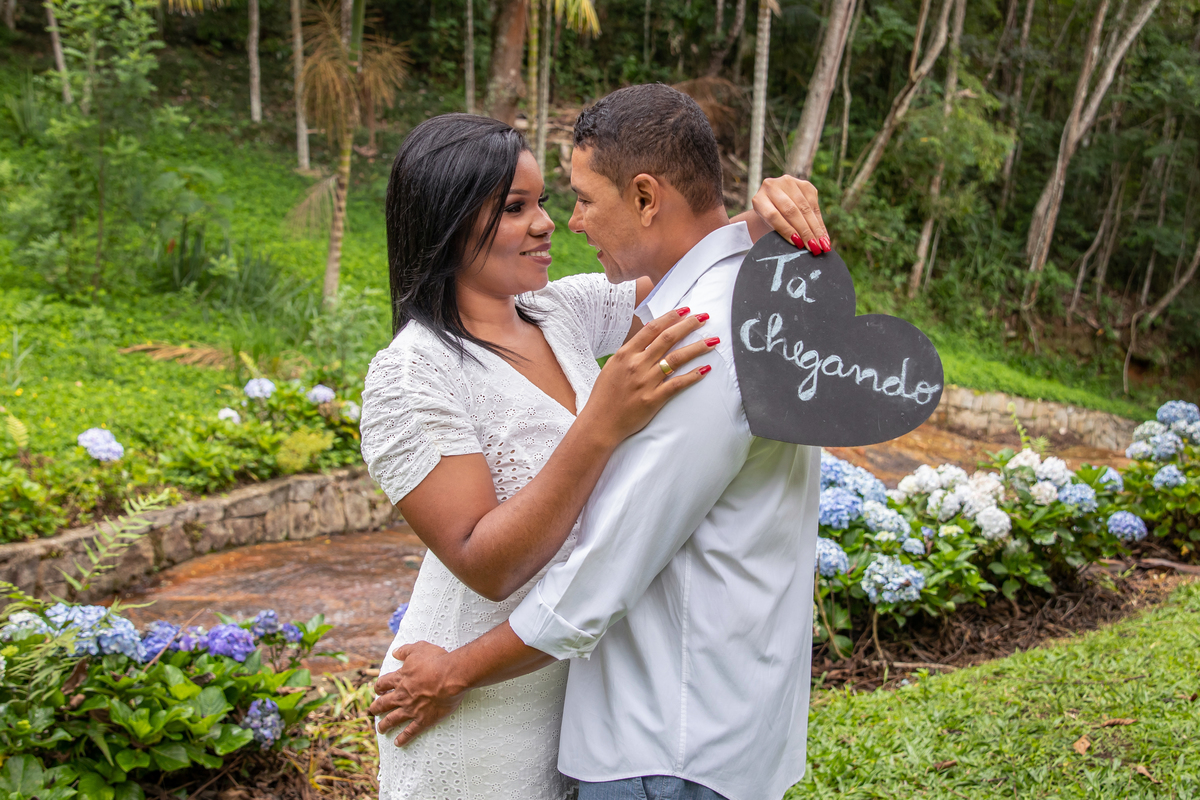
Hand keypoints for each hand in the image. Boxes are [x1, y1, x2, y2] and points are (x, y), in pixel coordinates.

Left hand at [369, 641, 466, 746]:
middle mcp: (402, 695)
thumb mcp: (419, 648)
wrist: (451, 676)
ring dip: (385, 725)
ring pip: (392, 719)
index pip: (383, 684)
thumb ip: (405, 650)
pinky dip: (403, 738)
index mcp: (400, 678)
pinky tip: (398, 743)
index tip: (377, 691)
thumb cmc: (437, 660)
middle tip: (372, 711)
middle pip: (383, 704)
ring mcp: (411, 709)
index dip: (378, 688)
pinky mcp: (423, 719)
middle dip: (376, 708)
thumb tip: (395, 653)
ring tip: (380, 729)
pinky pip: (410, 731)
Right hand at [584, 309, 716, 446]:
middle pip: (667, 339)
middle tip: (704, 318)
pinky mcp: (653, 399)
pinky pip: (677, 384)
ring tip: (712, 341)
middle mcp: (636, 365)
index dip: (670, 317)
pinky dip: (693, 376)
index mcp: (625, 354)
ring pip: (677, 359)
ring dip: (697, 348)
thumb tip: (648, 338)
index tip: (685, 310)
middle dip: (688, 325)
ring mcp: (645, 382)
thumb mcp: (612, 367)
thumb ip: (630, 353)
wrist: (599, 423)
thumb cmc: (604, 395)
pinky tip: (705, 369)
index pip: (652, 329)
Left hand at [751, 176, 830, 253]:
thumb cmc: (771, 222)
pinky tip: (824, 235)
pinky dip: (820, 222)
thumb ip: (778, 234)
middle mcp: (772, 187)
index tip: (798, 244)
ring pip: (805, 208)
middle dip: (805, 232)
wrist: (775, 204)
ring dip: (816, 228)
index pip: (773, 216)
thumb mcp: (768, 227)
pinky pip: (814, 205)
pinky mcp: (804, 184)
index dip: (787, 230)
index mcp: (759, 200)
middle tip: (814, 248)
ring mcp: (789, 182)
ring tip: (823, 244)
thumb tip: (799, 245)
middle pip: (791, 211)